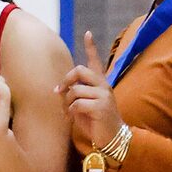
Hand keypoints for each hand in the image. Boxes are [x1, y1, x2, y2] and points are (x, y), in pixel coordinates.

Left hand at [61, 30, 118, 151]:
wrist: (112, 138)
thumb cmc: (95, 121)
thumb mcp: (83, 105)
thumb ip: (75, 94)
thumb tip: (59, 90)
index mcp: (101, 83)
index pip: (95, 61)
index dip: (91, 47)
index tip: (87, 33)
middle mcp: (104, 86)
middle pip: (79, 70)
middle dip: (65, 80)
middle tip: (58, 92)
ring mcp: (104, 95)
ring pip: (75, 90)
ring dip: (66, 103)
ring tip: (68, 113)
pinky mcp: (101, 107)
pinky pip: (77, 104)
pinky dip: (70, 112)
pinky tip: (72, 119)